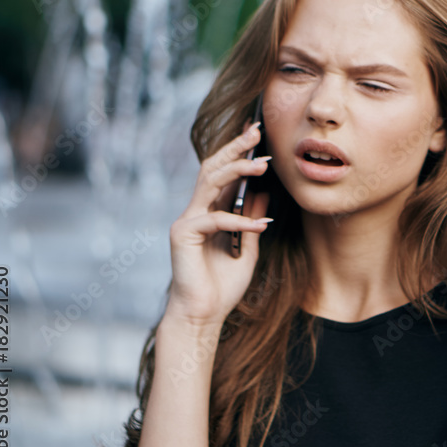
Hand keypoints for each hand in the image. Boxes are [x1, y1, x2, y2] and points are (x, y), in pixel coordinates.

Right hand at [165, 120, 272, 329]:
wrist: (203, 316)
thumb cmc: (223, 286)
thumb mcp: (248, 247)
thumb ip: (252, 220)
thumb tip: (264, 192)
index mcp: (209, 212)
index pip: (223, 173)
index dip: (239, 152)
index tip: (259, 134)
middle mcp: (195, 211)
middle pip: (212, 167)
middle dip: (235, 147)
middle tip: (257, 131)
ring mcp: (186, 221)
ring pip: (209, 182)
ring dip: (237, 170)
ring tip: (262, 164)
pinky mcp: (183, 235)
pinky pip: (214, 219)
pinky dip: (240, 221)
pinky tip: (261, 225)